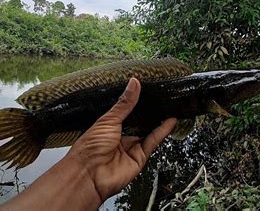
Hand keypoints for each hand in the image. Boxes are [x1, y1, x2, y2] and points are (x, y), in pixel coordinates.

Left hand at [0, 78, 175, 210]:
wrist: (90, 175)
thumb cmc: (89, 148)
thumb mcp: (108, 119)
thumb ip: (125, 103)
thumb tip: (134, 83)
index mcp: (108, 126)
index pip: (125, 111)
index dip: (135, 102)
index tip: (146, 89)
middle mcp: (120, 136)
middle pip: (139, 122)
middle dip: (149, 111)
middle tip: (161, 96)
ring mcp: (130, 147)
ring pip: (148, 131)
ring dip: (158, 120)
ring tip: (169, 106)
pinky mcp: (140, 157)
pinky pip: (153, 141)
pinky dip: (162, 131)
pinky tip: (170, 120)